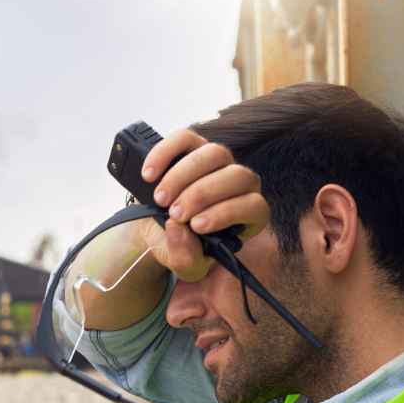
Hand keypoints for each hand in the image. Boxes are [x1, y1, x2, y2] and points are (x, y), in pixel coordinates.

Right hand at [135, 129, 269, 282]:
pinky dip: (165, 154)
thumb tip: (178, 227)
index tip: (197, 225)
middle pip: (236, 175)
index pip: (254, 205)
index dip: (227, 212)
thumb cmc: (181, 246)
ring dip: (183, 175)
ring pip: (214, 153)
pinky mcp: (193, 145)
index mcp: (248, 214)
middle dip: (202, 194)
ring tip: (159, 198)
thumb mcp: (185, 264)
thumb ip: (185, 256)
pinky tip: (149, 174)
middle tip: (174, 213)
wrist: (158, 229)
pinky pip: (185, 138)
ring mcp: (218, 161)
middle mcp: (239, 183)